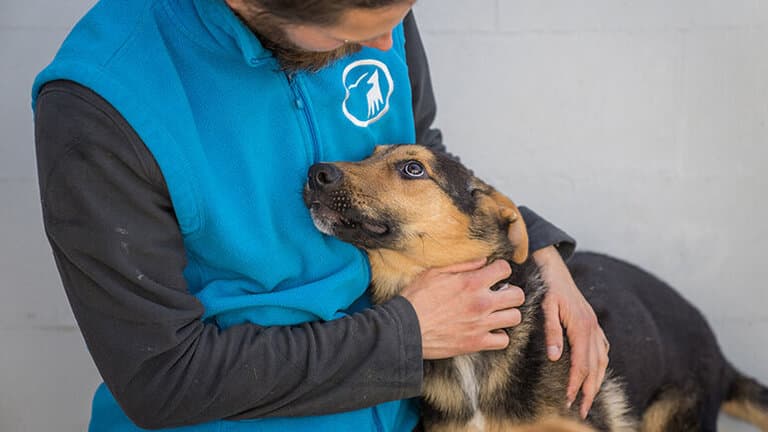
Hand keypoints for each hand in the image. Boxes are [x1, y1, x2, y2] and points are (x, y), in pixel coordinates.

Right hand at [401, 259, 525, 359]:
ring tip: (496, 312)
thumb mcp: (435, 272)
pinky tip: (489, 330)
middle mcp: (482, 302)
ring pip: (515, 317)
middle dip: (510, 292)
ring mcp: (481, 324)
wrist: (406, 328)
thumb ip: (462, 265)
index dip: (500, 270)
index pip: (505, 269)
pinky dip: (499, 336)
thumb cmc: (416, 298)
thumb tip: (484, 260)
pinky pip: (504, 340)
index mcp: (472, 282)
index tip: (493, 275)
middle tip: (498, 294)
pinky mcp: (477, 343)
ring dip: (507, 313)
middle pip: (517, 295)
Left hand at [533, 246, 608, 418]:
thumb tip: (555, 357)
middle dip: (589, 391)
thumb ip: (552, 331)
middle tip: (582, 411)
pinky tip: (597, 372)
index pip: (581, 364)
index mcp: (582, 326)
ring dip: (597, 381)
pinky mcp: (593, 323)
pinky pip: (602, 349)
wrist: (555, 268)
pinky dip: (601, 364)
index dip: (575, 384)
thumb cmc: (548, 287)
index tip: (568, 400)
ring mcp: (595, 326)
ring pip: (601, 360)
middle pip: (595, 367)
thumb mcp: (546, 307)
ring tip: (589, 399)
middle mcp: (592, 328)